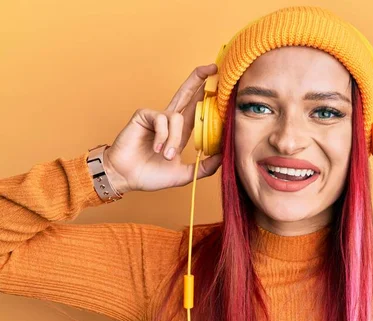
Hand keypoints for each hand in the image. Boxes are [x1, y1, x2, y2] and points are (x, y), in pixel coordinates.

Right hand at [102, 64, 221, 193]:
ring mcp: (156, 117)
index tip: (223, 90)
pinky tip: (156, 147)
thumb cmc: (150, 175)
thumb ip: (204, 167)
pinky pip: (161, 120)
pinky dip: (162, 135)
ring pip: (177, 117)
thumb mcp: (184, 174)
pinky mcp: (143, 115)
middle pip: (187, 94)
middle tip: (213, 67)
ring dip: (173, 140)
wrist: (126, 177)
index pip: (197, 110)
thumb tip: (224, 157)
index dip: (208, 99)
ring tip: (165, 155)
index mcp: (181, 132)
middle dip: (199, 79)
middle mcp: (170, 120)